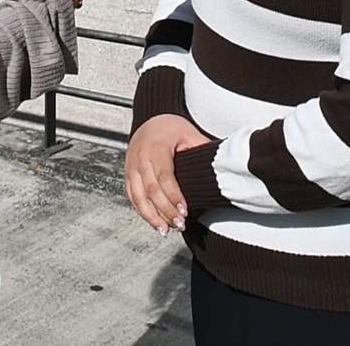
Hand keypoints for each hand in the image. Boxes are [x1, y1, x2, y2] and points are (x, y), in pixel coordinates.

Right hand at [125, 113, 209, 234]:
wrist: (149, 120)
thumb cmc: (169, 127)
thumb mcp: (188, 133)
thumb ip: (201, 149)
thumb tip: (222, 163)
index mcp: (155, 148)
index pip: (164, 176)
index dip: (173, 196)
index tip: (184, 210)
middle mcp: (140, 158)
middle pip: (151, 190)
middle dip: (165, 211)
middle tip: (180, 224)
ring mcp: (131, 167)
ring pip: (138, 197)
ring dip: (151, 216)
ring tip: (165, 230)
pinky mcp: (128, 175)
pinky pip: (132, 197)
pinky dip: (142, 212)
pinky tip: (154, 222)